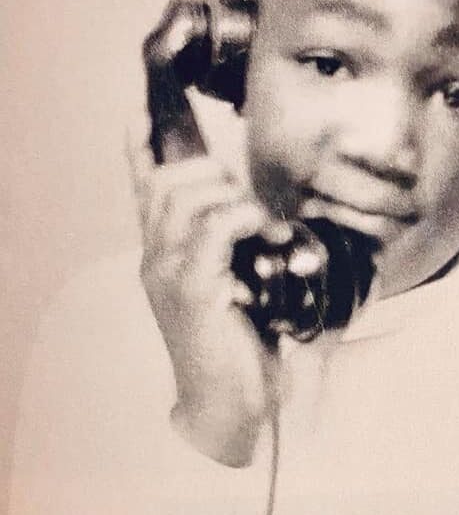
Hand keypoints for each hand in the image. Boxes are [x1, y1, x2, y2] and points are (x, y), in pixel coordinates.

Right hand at [128, 132, 283, 466]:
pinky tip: (262, 234)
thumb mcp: (232, 283)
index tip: (141, 110)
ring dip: (230, 197)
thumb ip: (232, 247)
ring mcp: (168, 273)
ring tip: (258, 224)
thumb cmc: (238, 342)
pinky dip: (241, 219)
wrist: (233, 403)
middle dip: (208, 172)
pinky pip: (212, 230)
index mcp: (163, 254)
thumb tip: (261, 213)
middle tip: (245, 199)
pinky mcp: (192, 290)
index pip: (143, 188)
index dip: (140, 146)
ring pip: (186, 198)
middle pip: (166, 181)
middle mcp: (156, 258)